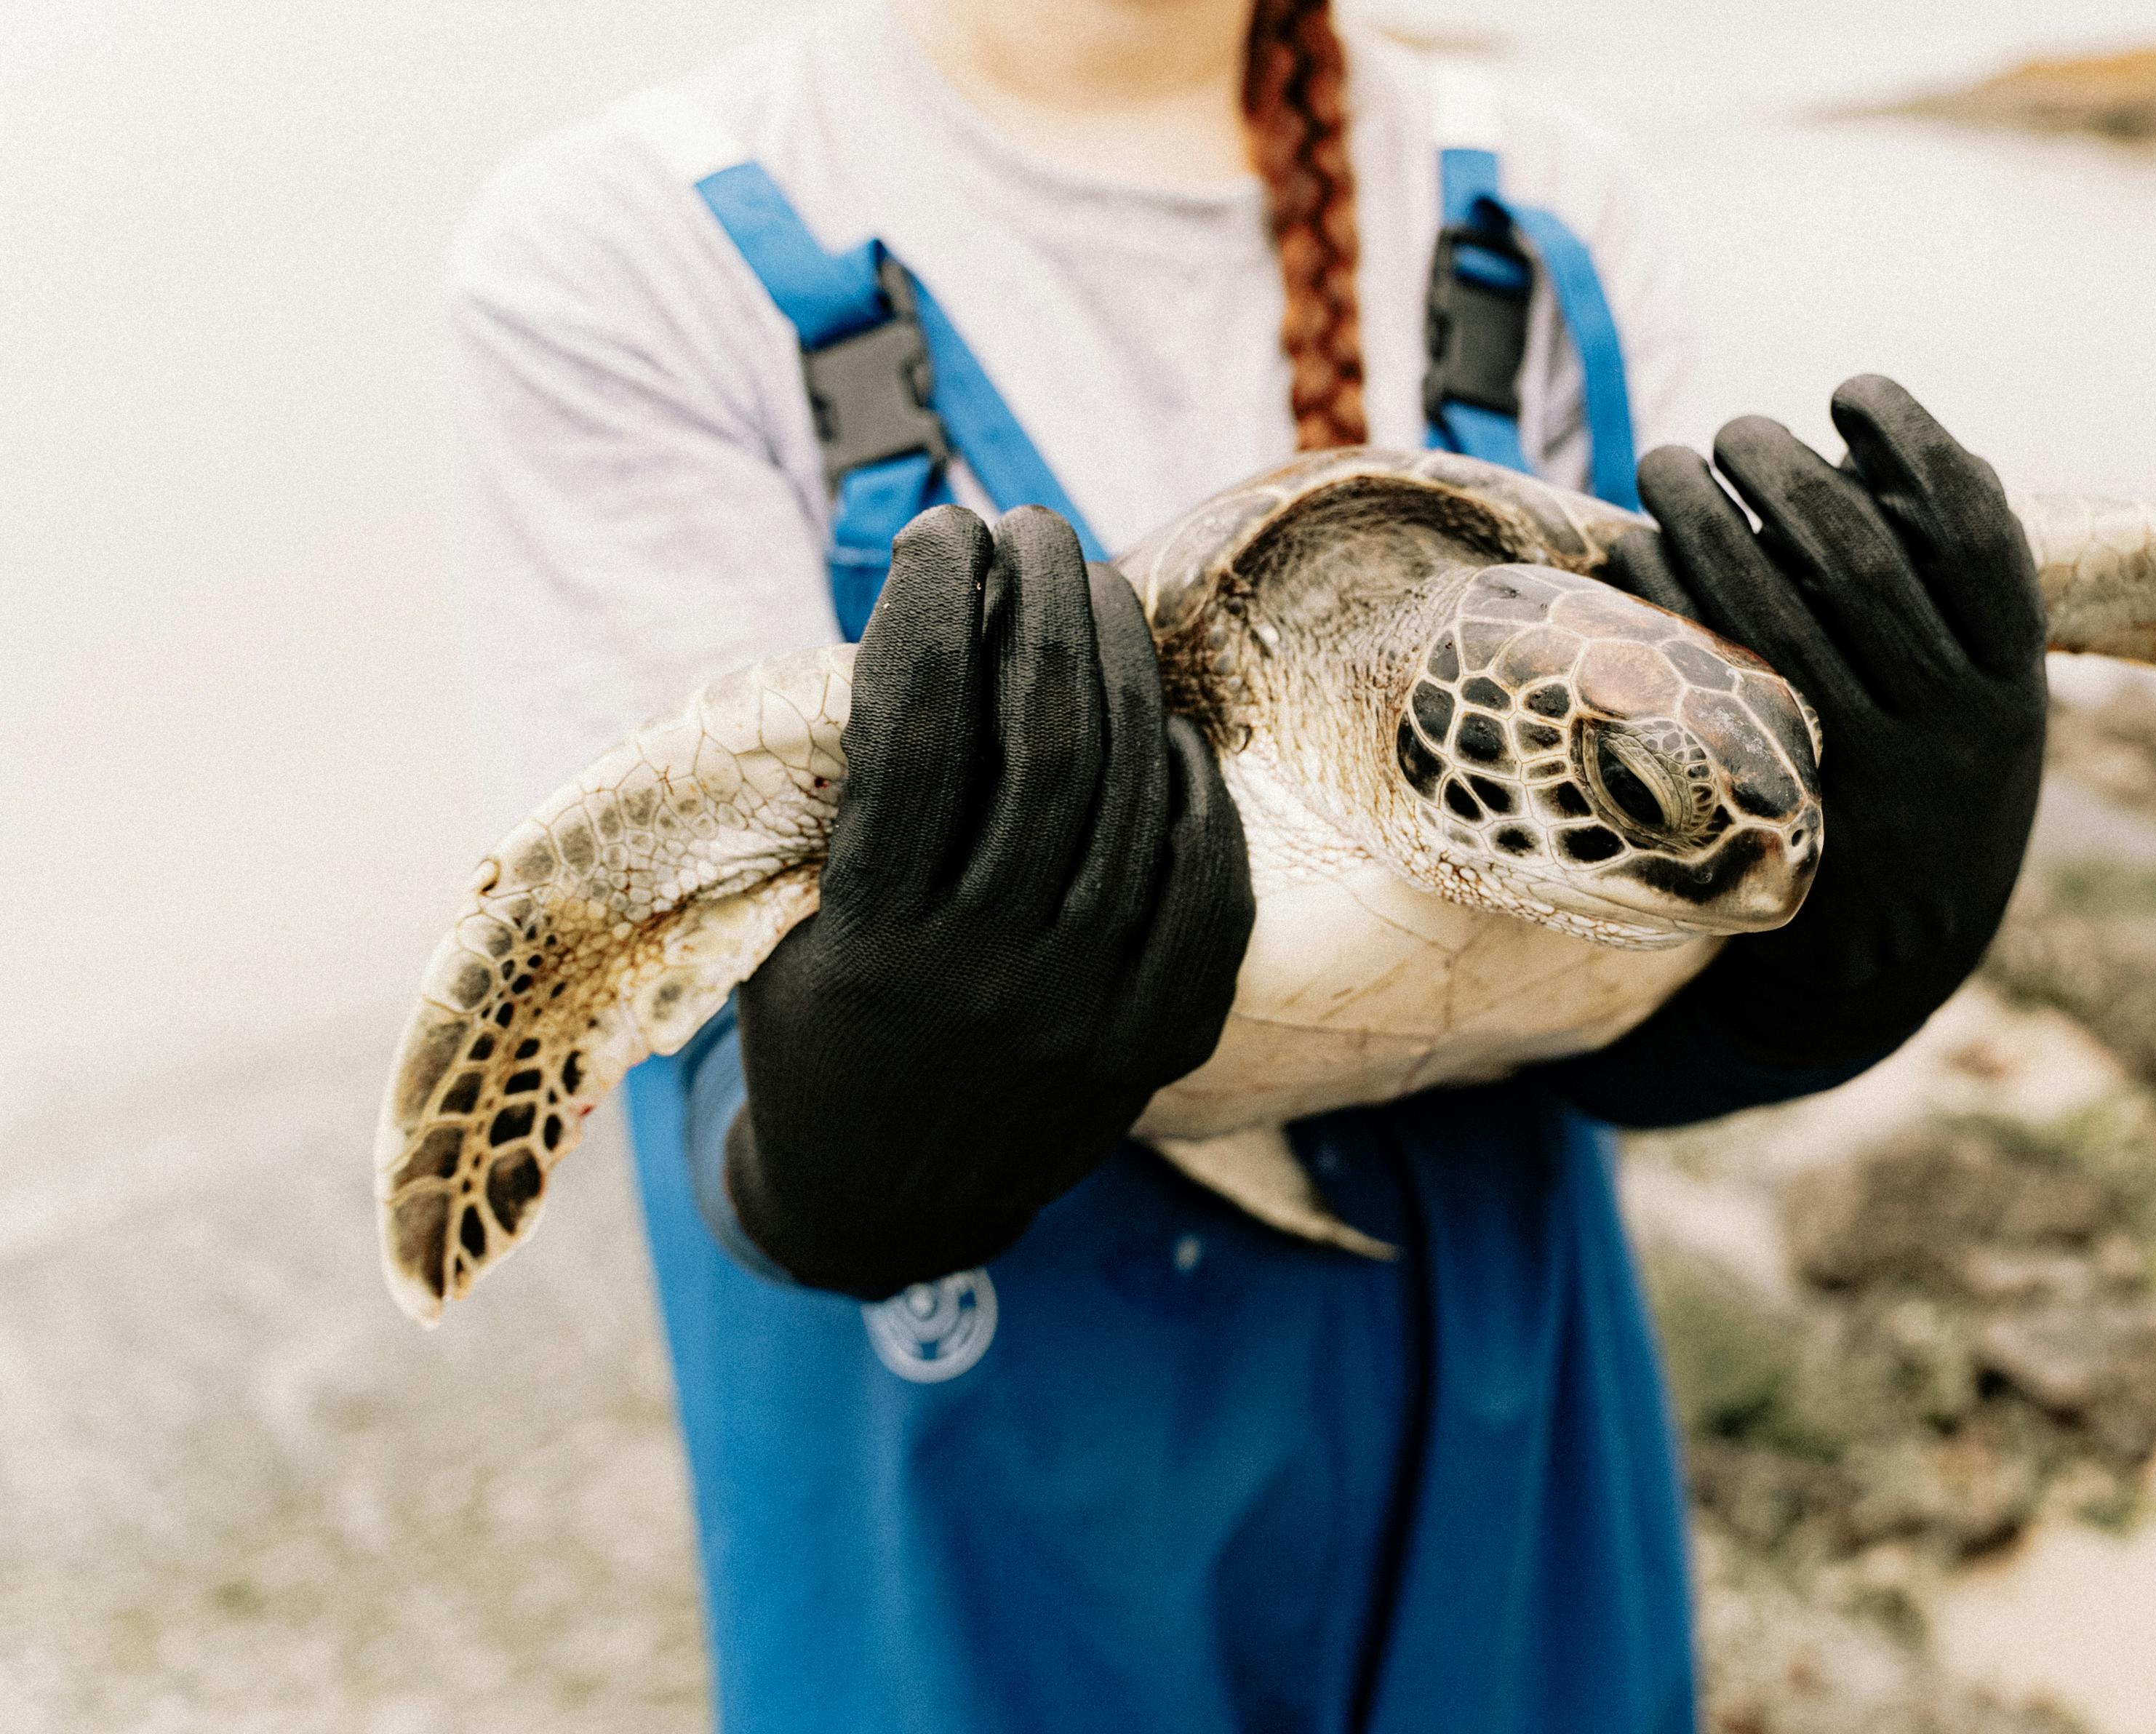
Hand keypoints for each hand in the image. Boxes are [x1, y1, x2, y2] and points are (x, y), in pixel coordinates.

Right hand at [728, 505, 1254, 1296]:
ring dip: (1121, 668)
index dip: (933, 605)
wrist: (884, 1203)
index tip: (941, 530)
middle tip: (1037, 527)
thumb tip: (935, 622)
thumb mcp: (791, 924)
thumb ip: (856, 801)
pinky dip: (1185, 786)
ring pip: (1131, 796)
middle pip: (1045, 743)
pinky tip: (1157, 725)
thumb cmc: (817, 1025)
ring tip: (1098, 594)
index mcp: (870, 942)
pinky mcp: (1156, 1038)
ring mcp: (1086, 1013)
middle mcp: (986, 978)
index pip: (913, 729)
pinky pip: (1203, 880)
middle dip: (1046, 606)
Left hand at [1606, 376, 2045, 1064]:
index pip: (1973, 530)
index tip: (1853, 391)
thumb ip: (1949, 595)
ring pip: (1771, 611)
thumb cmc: (1926, 788)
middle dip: (1782, 469)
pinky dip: (1665, 600)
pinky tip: (1636, 548)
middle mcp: (1949, 729)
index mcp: (2012, 683)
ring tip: (1668, 462)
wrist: (1893, 962)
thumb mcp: (1980, 701)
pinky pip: (1705, 680)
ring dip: (1706, 513)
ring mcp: (1859, 777)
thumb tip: (1872, 450)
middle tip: (1735, 429)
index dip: (1912, 442)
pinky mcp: (1774, 813)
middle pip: (1857, 558)